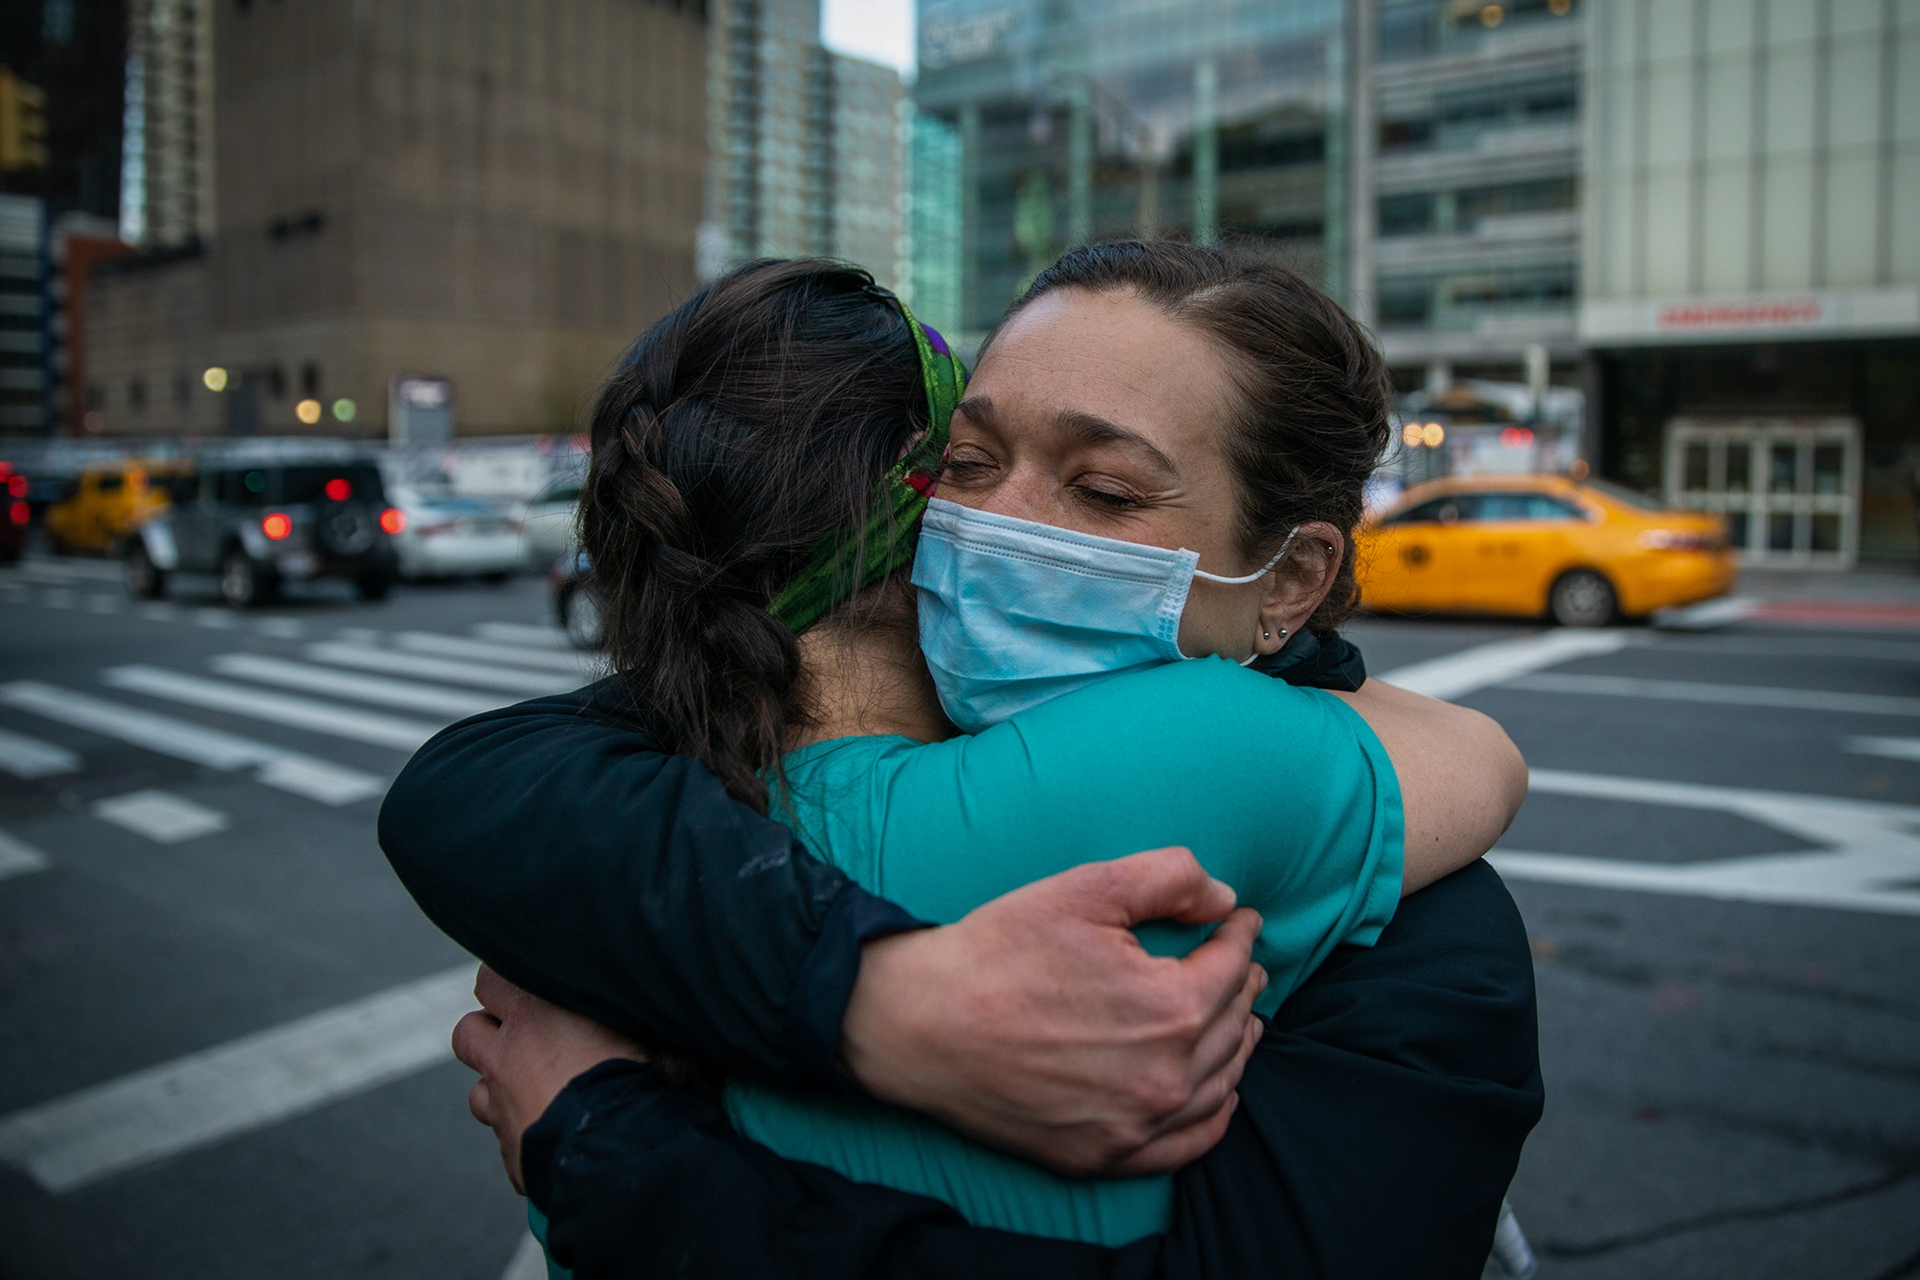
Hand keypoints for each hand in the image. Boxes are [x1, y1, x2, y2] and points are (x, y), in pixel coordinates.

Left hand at [451, 966, 646, 1192]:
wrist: (617, 1151)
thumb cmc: (634, 1077)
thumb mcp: (637, 1026)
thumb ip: (621, 1009)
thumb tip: (649, 994)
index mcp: (531, 1016)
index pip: (491, 980)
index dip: (506, 983)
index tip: (527, 988)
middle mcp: (505, 1059)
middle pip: (467, 1032)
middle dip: (488, 1032)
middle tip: (522, 1037)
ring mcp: (502, 1109)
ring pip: (480, 1090)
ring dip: (501, 1088)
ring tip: (536, 1091)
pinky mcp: (511, 1152)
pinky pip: (508, 1139)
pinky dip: (526, 1134)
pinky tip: (557, 1134)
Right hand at [841, 846, 1266, 1177]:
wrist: (920, 1024)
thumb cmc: (999, 951)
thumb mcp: (1085, 888)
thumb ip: (1170, 878)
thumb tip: (1224, 901)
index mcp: (1172, 1007)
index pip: (1233, 965)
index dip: (1241, 934)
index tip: (1240, 920)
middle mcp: (1166, 1076)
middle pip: (1234, 1024)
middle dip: (1243, 985)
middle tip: (1242, 963)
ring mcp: (1136, 1125)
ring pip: (1221, 1084)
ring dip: (1238, 1045)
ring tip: (1240, 1019)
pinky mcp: (1104, 1156)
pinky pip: (1189, 1142)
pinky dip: (1214, 1112)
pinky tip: (1216, 1090)